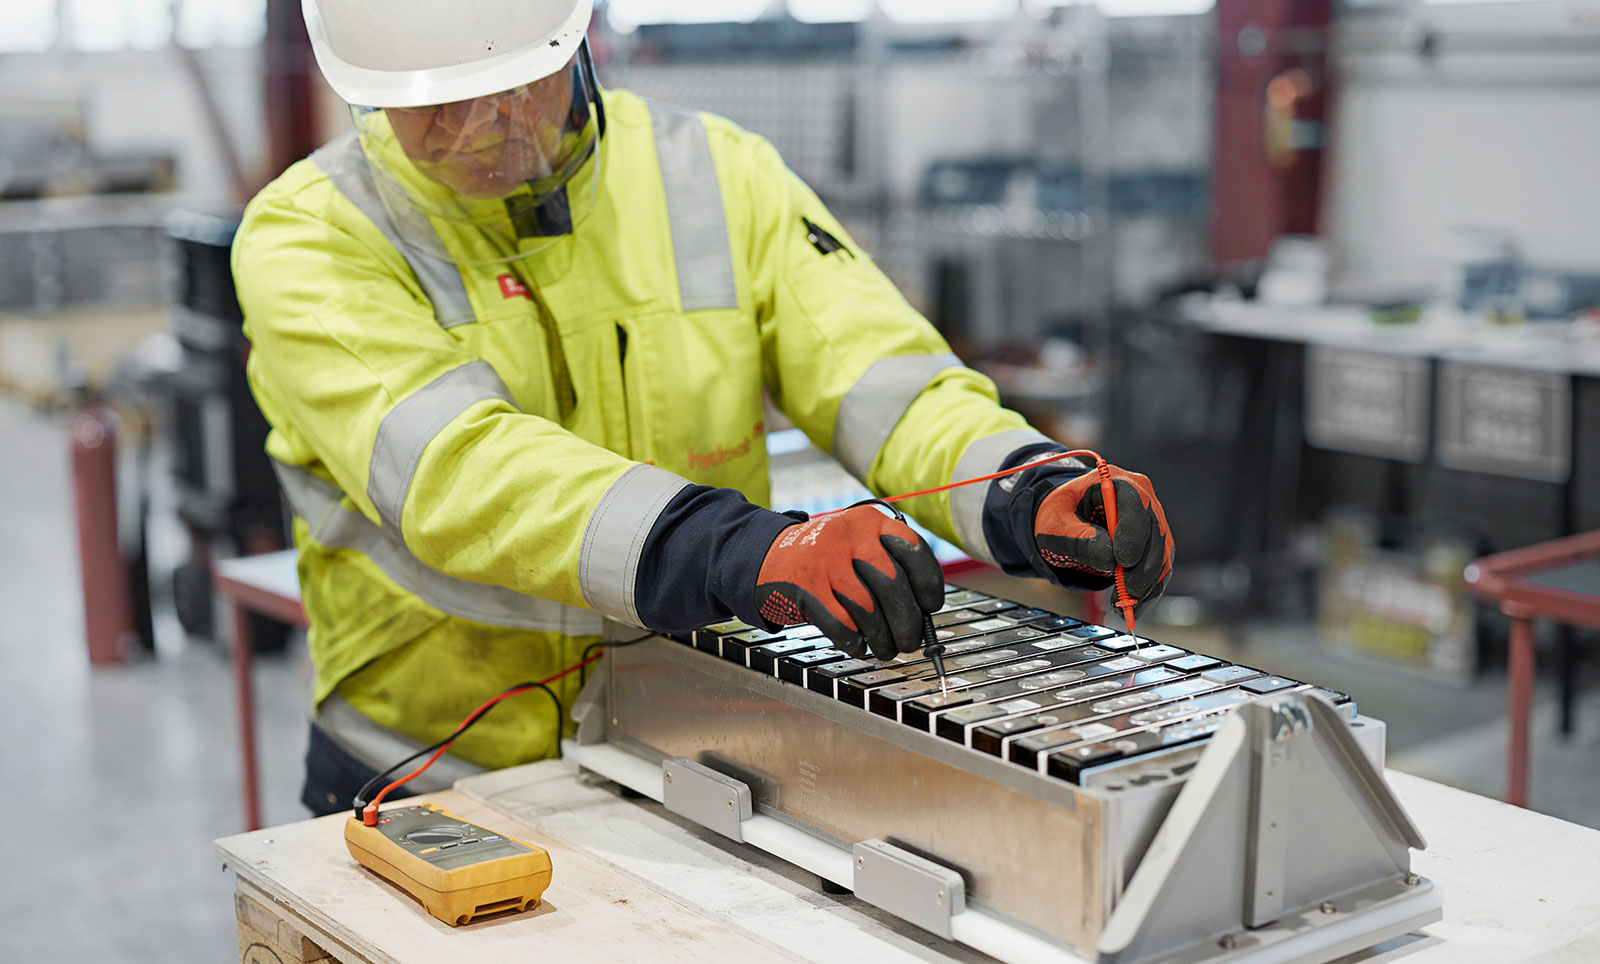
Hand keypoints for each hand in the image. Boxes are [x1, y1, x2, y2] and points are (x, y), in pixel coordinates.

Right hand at [753, 505, 944, 660]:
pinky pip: (842, 624)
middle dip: (907, 624)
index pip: (915, 551)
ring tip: (885, 648)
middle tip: (909, 641)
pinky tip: (859, 646)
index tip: (930, 607)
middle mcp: (850, 535)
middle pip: (893, 587)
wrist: (767, 554)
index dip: (928, 585)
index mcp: (870, 521)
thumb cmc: (825, 558)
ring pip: (869, 610)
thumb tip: (922, 611)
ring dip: (882, 639)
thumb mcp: (858, 544)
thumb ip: (889, 565)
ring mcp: (825, 560)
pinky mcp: (806, 586)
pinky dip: (855, 642)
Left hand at [1032, 465, 1172, 609]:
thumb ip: (1080, 538)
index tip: (1122, 562)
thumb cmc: (1059, 516)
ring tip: (1126, 605)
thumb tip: (1109, 558)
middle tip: (1126, 593)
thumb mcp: (1056, 525)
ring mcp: (1151, 520)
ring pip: (1162, 553)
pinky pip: (1160, 567)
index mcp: (1113, 482)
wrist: (1064, 521)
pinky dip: (1150, 589)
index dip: (1133, 533)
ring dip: (1148, 583)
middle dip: (1142, 566)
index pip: (1135, 503)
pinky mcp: (1155, 543)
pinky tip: (1134, 606)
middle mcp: (1141, 497)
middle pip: (1155, 531)